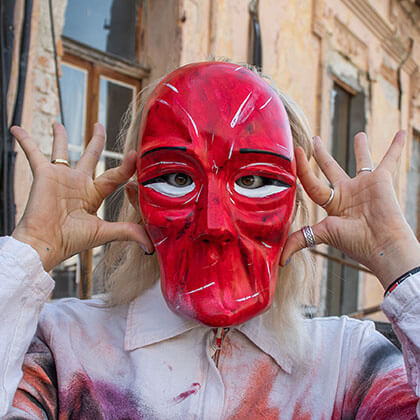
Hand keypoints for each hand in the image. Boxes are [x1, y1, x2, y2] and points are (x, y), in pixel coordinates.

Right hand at [11, 123, 152, 271]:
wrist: (45, 244)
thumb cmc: (71, 240)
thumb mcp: (104, 232)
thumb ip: (127, 231)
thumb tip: (151, 244)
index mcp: (94, 194)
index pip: (115, 175)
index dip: (126, 166)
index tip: (134, 155)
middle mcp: (78, 183)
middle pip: (90, 156)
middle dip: (96, 140)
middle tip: (99, 125)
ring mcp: (61, 177)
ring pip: (62, 150)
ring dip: (60, 136)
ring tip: (59, 123)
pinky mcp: (43, 174)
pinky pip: (33, 152)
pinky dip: (25, 140)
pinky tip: (16, 128)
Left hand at [281, 131, 419, 289]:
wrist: (382, 244)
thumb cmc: (354, 241)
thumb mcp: (322, 236)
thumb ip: (300, 241)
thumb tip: (281, 262)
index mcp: (331, 204)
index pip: (312, 183)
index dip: (302, 169)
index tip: (295, 153)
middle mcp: (347, 193)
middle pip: (330, 168)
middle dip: (321, 154)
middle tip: (314, 140)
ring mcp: (364, 186)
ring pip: (361, 161)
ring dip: (361, 148)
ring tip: (359, 134)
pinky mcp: (382, 180)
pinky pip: (389, 159)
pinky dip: (395, 147)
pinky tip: (401, 133)